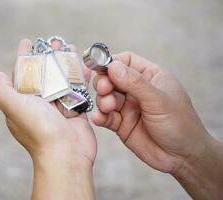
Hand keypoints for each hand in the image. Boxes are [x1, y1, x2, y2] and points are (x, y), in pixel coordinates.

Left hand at [0, 39, 95, 199]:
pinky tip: (84, 65)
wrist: (66, 154)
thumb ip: (2, 90)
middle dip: (48, 56)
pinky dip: (80, 77)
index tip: (28, 42)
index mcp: (23, 102)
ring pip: (61, 79)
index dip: (24, 57)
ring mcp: (58, 107)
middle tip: (54, 41)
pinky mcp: (75, 111)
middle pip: (43, 74)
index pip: (21, 74)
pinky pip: (78, 90)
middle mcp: (39, 104)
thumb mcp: (13, 107)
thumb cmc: (39, 130)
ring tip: (70, 47)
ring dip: (65, 63)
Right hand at [91, 51, 222, 198]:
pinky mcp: (121, 124)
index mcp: (149, 76)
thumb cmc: (180, 124)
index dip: (111, 62)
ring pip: (106, 97)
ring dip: (102, 100)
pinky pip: (105, 116)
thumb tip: (112, 66)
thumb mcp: (159, 100)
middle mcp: (136, 90)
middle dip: (104, 82)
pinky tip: (99, 118)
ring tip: (108, 107)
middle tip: (104, 89)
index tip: (101, 68)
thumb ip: (135, 83)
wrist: (182, 157)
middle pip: (111, 78)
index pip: (125, 61)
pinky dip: (99, 116)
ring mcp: (127, 107)